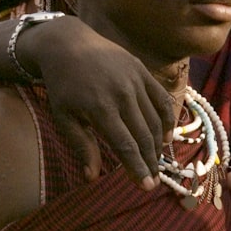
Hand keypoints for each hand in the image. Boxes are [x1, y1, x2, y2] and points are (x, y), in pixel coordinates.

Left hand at [31, 18, 174, 189]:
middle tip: (153, 180)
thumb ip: (81, 145)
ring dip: (158, 144)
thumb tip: (91, 178)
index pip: (126, 145)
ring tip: (156, 162)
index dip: (137, 168)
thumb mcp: (63, 116)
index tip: (146, 186)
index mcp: (100, 107)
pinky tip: (167, 136)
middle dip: (150, 161)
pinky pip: (161, 98)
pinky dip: (167, 118)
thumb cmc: (62, 85)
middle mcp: (122, 93)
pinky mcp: (141, 70)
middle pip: (144, 135)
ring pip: (154, 119)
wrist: (68, 44)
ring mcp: (134, 80)